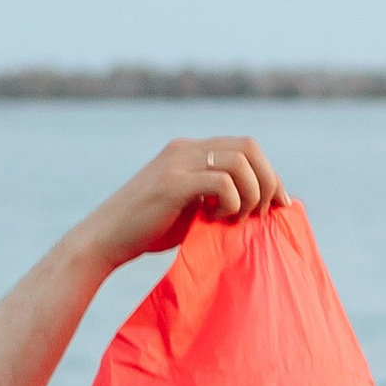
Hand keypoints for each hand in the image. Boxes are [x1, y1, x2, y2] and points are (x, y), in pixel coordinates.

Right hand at [82, 136, 284, 273]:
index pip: (245, 147)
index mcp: (191, 151)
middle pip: (249, 146)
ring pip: (239, 162)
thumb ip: (217, 199)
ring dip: (250, 193)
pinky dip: (230, 203)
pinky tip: (215, 220)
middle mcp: (186, 149)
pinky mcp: (172, 183)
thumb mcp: (190, 209)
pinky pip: (220, 182)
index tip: (280, 204)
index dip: (270, 174)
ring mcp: (178, 163)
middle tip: (262, 213)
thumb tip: (260, 208)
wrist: (105, 239)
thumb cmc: (147, 231)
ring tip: (236, 218)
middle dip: (267, 180)